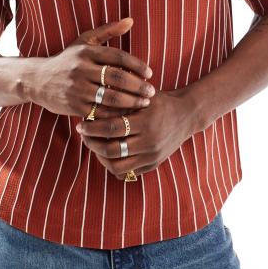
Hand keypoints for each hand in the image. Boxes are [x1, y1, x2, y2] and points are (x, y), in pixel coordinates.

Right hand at [28, 17, 154, 118]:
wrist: (38, 80)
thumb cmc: (67, 60)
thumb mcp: (84, 41)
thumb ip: (108, 31)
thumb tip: (131, 20)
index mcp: (86, 51)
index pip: (118, 57)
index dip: (137, 65)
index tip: (150, 73)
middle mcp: (81, 68)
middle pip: (117, 78)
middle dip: (138, 86)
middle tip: (151, 92)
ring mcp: (77, 88)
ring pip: (110, 96)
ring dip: (131, 102)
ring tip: (143, 104)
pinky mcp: (73, 106)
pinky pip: (99, 112)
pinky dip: (115, 115)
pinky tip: (127, 115)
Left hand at [76, 87, 202, 179]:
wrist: (186, 114)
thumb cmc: (159, 100)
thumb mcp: (142, 95)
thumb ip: (121, 99)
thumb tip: (92, 100)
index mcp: (145, 122)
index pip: (111, 129)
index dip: (92, 128)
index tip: (81, 125)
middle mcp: (149, 142)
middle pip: (111, 150)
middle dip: (93, 144)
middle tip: (84, 136)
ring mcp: (152, 156)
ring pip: (117, 166)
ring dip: (101, 158)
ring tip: (94, 146)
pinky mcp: (153, 164)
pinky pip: (128, 173)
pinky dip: (114, 165)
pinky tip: (107, 154)